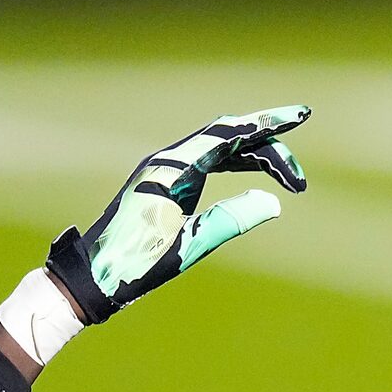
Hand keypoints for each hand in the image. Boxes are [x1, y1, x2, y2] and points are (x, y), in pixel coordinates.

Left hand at [45, 107, 309, 323]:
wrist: (91, 276)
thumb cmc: (134, 263)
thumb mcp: (187, 245)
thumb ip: (229, 220)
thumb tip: (273, 202)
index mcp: (172, 168)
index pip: (228, 134)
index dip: (267, 124)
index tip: (301, 115)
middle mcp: (169, 161)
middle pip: (228, 135)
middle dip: (268, 144)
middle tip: (299, 175)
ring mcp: (166, 170)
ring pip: (220, 147)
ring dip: (255, 155)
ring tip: (289, 178)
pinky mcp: (166, 183)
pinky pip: (209, 161)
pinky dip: (236, 162)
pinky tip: (254, 172)